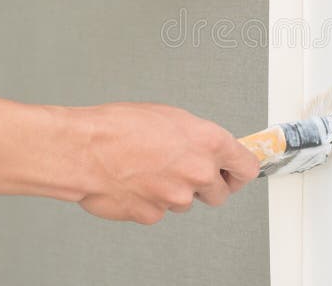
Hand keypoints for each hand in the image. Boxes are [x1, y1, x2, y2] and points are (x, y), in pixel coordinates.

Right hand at [76, 102, 259, 224]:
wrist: (84, 150)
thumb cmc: (119, 127)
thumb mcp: (170, 117)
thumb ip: (196, 137)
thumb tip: (205, 147)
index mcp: (209, 142)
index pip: (246, 167)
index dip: (239, 171)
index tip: (235, 172)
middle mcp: (198, 172)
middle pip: (221, 192)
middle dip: (208, 185)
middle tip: (188, 171)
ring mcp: (178, 197)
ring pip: (188, 202)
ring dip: (175, 191)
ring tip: (151, 170)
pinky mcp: (155, 215)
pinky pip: (161, 211)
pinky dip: (152, 200)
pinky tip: (137, 182)